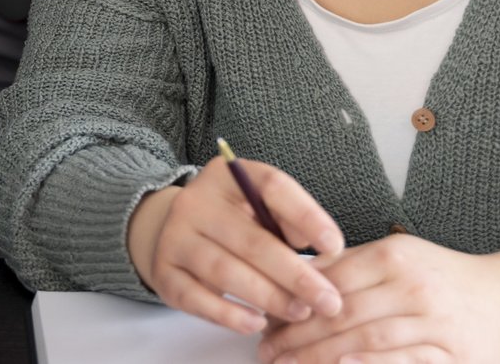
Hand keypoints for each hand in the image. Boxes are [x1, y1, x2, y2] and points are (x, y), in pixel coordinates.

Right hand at [126, 156, 346, 335]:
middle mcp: (196, 201)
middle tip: (328, 301)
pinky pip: (197, 298)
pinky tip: (256, 324)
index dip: (306, 216)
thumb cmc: (232, 221)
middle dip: (296, 275)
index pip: (271, 186)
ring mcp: (175, 237)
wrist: (172, 230)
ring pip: (226, 272)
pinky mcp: (164, 272)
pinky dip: (230, 315)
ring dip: (269, 298)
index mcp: (227, 176)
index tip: (335, 246)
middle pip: (252, 240)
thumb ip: (287, 220)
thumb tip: (321, 246)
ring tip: (300, 313)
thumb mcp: (257, 206)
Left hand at [258, 236, 499, 363]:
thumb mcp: (400, 258)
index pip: (331, 281)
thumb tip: (297, 276)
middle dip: (298, 336)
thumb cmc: (446, 281)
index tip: (267, 322)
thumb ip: (351, 267)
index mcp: (395, 256)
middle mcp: (414, 286)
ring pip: (366, 339)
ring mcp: (434, 322)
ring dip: (321, 357)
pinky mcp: (453, 355)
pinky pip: (405, 361)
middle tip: (268, 353)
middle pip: (343, 313)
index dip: (295, 304)